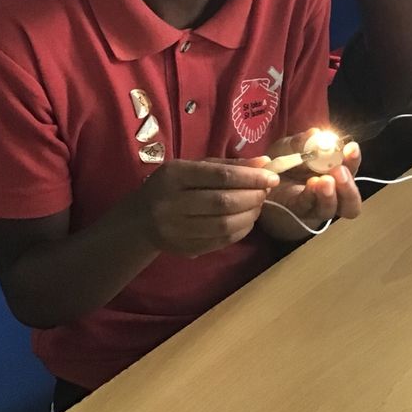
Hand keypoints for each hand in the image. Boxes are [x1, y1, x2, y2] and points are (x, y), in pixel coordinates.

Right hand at [125, 159, 279, 257]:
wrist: (140, 219)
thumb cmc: (172, 186)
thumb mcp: (194, 167)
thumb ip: (229, 165)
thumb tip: (265, 163)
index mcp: (174, 175)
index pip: (220, 176)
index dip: (250, 178)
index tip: (272, 177)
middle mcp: (171, 202)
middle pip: (223, 203)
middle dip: (252, 197)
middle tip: (266, 192)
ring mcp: (175, 229)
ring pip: (223, 225)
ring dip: (250, 215)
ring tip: (258, 205)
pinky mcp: (182, 248)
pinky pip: (220, 241)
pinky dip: (240, 231)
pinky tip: (247, 221)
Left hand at [261, 128, 361, 230]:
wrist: (260, 182)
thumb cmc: (282, 163)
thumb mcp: (289, 147)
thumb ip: (302, 141)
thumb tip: (315, 133)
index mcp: (334, 173)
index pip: (351, 168)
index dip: (354, 159)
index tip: (351, 148)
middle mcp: (331, 194)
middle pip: (351, 199)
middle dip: (348, 185)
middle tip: (340, 170)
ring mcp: (316, 206)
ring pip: (333, 209)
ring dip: (331, 195)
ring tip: (325, 181)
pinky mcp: (299, 212)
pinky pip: (309, 207)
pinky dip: (312, 195)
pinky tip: (312, 184)